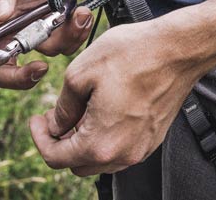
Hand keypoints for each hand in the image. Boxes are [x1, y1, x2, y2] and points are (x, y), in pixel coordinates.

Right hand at [0, 0, 94, 89]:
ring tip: (75, 15)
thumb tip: (0, 15)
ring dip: (61, 41)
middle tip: (38, 69)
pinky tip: (82, 12)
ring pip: (43, 57)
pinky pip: (67, 44)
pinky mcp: (59, 26)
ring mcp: (34, 30)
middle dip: (20, 78)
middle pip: (3, 71)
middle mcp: (8, 29)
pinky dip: (77, 33)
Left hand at [28, 20, 204, 175]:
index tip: (37, 120)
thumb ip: (63, 106)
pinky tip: (100, 112)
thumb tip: (57, 123)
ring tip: (77, 112)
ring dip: (82, 142)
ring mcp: (140, 148)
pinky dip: (103, 138)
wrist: (178, 50)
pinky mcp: (152, 139)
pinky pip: (119, 150)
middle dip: (59, 143)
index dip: (39, 138)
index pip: (55, 158)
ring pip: (99, 160)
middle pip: (76, 164)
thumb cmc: (134, 55)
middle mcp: (122, 154)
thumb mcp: (80, 73)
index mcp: (100, 143)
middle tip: (55, 116)